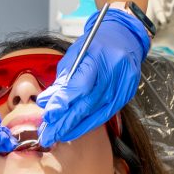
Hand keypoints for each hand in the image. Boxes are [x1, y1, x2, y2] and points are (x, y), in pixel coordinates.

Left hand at [36, 8, 150, 145]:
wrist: (124, 37)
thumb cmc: (95, 44)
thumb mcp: (75, 55)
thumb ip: (62, 80)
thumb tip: (45, 102)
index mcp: (99, 56)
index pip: (80, 86)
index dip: (64, 103)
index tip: (49, 116)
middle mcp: (114, 72)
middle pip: (88, 103)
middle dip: (66, 121)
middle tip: (48, 134)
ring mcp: (123, 85)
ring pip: (98, 113)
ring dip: (76, 127)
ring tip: (58, 135)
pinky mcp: (127, 94)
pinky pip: (106, 113)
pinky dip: (90, 123)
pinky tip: (76, 130)